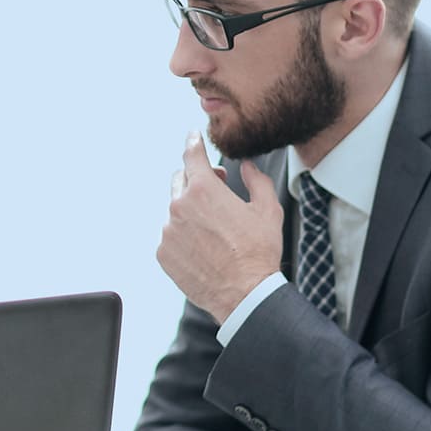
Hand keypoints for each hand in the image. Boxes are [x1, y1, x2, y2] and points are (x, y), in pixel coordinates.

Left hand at [157, 132, 282, 322]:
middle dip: (196, 180)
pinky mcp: (162, 252)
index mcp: (204, 190)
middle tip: (216, 190)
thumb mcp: (267, 210)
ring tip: (214, 230)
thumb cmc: (258, 251)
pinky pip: (170, 235)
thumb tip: (247, 165)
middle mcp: (179, 206)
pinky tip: (203, 247)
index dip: (193, 143)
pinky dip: (183, 235)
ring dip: (190, 211)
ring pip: (174, 210)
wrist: (244, 294)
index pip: (192, 156)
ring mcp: (167, 230)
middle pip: (180, 180)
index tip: (192, 137)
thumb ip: (256, 180)